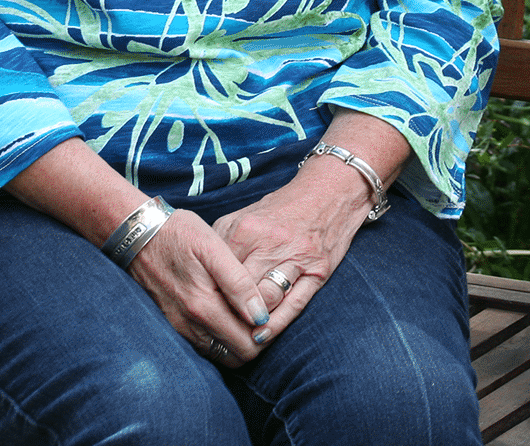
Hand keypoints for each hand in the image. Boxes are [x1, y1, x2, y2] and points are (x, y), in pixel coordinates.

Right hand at [126, 206, 274, 367]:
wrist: (138, 235)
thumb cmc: (180, 234)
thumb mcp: (213, 248)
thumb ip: (238, 284)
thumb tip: (260, 317)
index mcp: (204, 307)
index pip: (246, 345)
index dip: (267, 335)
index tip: (276, 315)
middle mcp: (189, 326)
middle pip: (235, 355)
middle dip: (255, 342)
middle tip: (267, 316)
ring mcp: (178, 328)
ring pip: (219, 354)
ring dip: (237, 342)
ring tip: (250, 314)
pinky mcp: (171, 325)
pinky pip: (202, 345)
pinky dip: (219, 338)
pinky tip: (228, 315)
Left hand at [210, 162, 371, 354]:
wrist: (329, 190)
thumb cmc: (283, 209)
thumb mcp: (246, 217)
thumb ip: (223, 244)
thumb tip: (203, 277)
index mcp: (246, 229)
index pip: (218, 274)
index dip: (208, 296)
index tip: (200, 312)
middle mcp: (270, 243)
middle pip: (239, 291)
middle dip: (227, 313)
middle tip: (215, 331)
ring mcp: (296, 257)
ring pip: (265, 300)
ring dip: (251, 322)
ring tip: (238, 338)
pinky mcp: (318, 270)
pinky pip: (294, 305)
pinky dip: (276, 324)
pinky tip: (262, 335)